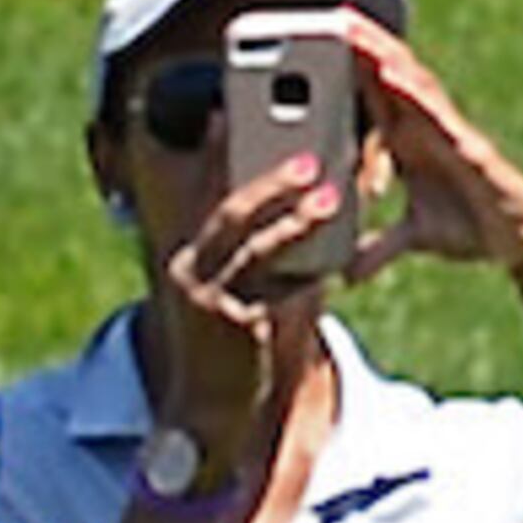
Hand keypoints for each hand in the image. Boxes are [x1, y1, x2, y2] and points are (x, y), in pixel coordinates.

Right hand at [148, 147, 336, 449]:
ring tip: (331, 197)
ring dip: (297, 219)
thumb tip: (312, 205)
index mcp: (188, 254)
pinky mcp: (236, 322)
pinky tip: (334, 267)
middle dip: (268, 182)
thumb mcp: (246, 291)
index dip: (215, 155)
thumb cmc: (234, 344)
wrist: (213, 409)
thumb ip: (266, 253)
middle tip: (307, 157)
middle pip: (230, 213)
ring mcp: (209, 297)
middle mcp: (189, 270)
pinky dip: (311, 275)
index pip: (204, 194)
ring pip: (259, 247)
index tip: (226, 114)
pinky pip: (284, 290)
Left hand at [338, 18, 522, 280]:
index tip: (320, 38)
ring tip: (353, 27)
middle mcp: (428, 130)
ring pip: (411, 85)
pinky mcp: (467, 148)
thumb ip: (378, 249)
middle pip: (391, 78)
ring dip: (383, 54)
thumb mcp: (415, 238)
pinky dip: (411, 92)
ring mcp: (448, 135)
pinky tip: (389, 72)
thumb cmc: (474, 231)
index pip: (376, 96)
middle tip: (332, 13)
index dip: (351, 66)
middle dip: (364, 45)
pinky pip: (435, 113)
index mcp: (412, 143)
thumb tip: (344, 275)